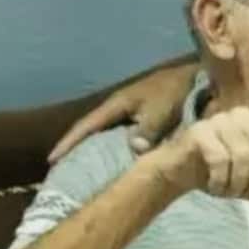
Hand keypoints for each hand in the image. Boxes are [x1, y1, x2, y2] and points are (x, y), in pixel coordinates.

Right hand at [49, 63, 196, 162]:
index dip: (69, 142)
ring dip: (96, 150)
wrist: (197, 77)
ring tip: (85, 171)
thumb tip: (134, 148)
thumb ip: (148, 128)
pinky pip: (124, 136)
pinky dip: (117, 148)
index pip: (87, 125)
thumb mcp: (161, 109)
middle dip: (77, 148)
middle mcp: (120, 108)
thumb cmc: (176, 91)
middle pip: (92, 131)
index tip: (51, 160)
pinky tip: (117, 162)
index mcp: (117, 104)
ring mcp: (131, 112)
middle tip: (64, 171)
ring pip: (108, 134)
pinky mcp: (145, 118)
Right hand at [148, 96, 248, 203]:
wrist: (178, 174)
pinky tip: (214, 186)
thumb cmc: (217, 175)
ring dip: (237, 182)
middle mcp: (241, 119)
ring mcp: (220, 122)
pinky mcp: (201, 131)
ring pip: (244, 155)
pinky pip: (221, 159)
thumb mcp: (247, 186)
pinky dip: (221, 180)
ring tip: (228, 191)